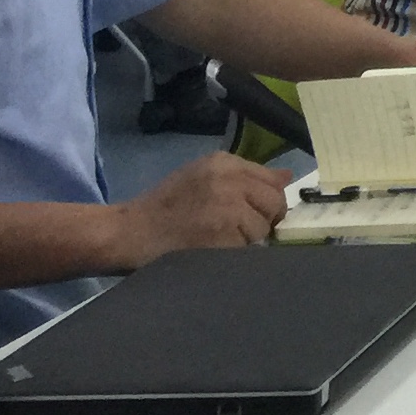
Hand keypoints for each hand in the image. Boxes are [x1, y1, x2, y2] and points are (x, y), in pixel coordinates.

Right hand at [117, 153, 292, 260]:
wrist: (127, 232)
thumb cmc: (164, 207)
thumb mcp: (203, 177)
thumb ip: (245, 176)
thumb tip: (288, 178)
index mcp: (224, 162)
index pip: (273, 179)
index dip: (268, 200)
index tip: (256, 212)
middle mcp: (230, 179)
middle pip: (275, 202)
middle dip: (262, 220)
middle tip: (236, 230)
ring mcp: (228, 206)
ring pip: (263, 226)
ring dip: (247, 238)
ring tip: (218, 239)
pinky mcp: (223, 234)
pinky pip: (248, 246)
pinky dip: (236, 252)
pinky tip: (214, 249)